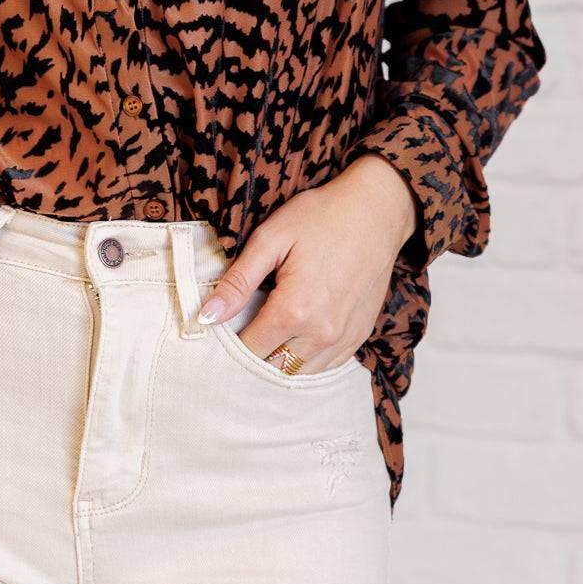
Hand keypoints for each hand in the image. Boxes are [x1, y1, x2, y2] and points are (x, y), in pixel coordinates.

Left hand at [198, 156, 418, 373]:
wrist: (375, 211)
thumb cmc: (321, 217)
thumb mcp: (271, 239)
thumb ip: (237, 282)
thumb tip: (206, 318)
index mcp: (295, 310)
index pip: (249, 350)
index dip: (230, 340)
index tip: (224, 322)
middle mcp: (322, 334)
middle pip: (273, 367)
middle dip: (254, 351)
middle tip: (245, 321)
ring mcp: (344, 339)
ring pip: (299, 372)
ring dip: (280, 357)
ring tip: (271, 325)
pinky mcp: (359, 337)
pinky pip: (325, 366)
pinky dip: (305, 357)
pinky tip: (296, 331)